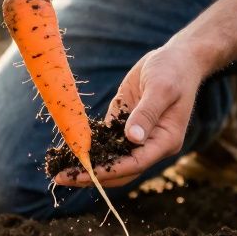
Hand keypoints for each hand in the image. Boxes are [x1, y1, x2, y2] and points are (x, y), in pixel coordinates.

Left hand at [54, 41, 210, 188]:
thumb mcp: (162, 88)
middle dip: (92, 175)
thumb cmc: (174, 71)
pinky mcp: (124, 122)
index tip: (86, 172)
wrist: (177, 57)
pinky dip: (89, 146)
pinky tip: (68, 149)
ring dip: (88, 164)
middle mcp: (151, 143)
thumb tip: (132, 138)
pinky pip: (105, 140)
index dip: (110, 171)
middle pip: (121, 169)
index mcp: (166, 140)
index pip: (136, 163)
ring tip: (59, 170)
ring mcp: (137, 134)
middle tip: (61, 178)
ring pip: (111, 158)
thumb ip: (147, 113)